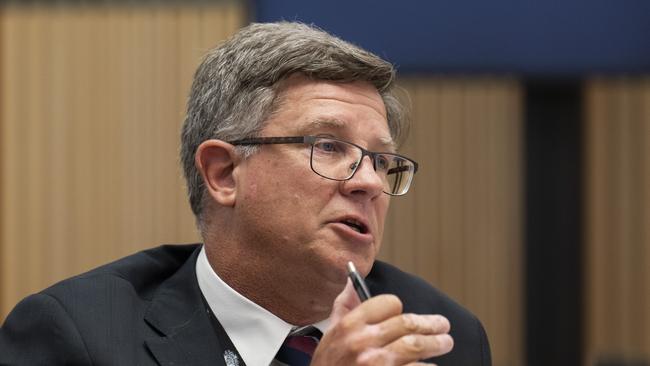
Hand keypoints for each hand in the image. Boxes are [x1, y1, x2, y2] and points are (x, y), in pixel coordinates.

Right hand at [311, 280, 452, 364]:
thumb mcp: (330, 335)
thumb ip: (343, 307)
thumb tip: (352, 282)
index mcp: (349, 325)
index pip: (388, 303)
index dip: (399, 308)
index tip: (404, 313)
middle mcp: (363, 343)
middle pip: (408, 323)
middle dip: (431, 324)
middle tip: (443, 326)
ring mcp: (377, 364)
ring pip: (417, 347)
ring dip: (436, 344)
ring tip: (445, 343)